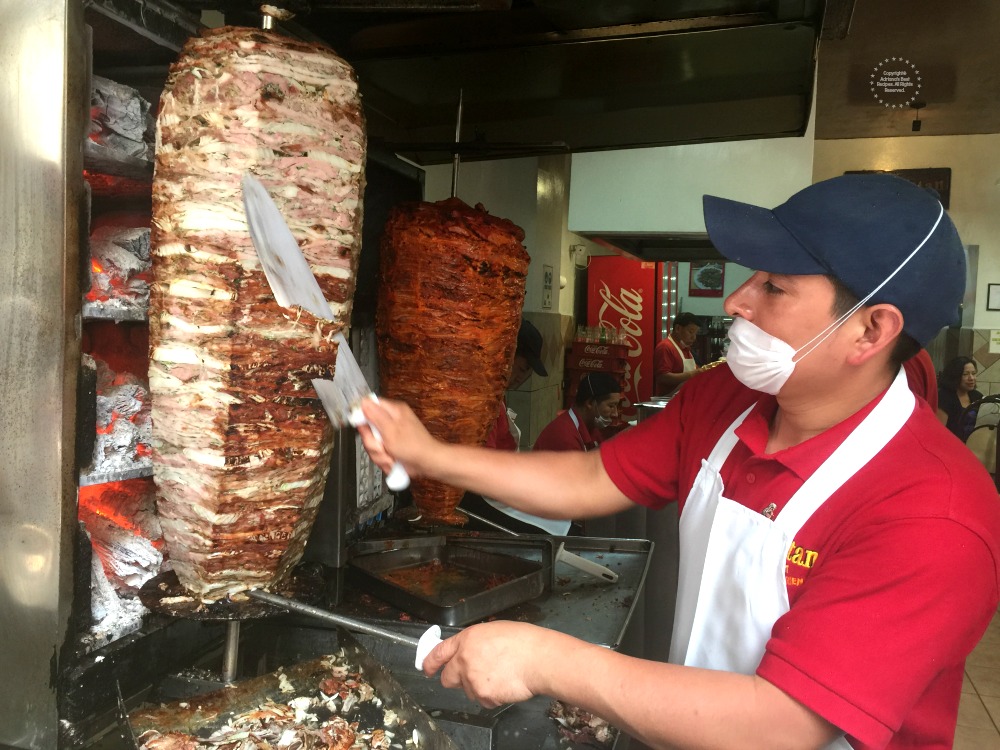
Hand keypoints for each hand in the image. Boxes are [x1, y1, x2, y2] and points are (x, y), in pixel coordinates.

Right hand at [358, 396, 438, 477]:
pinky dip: (384, 460)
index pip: (369, 406)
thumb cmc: (414, 446)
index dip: (362, 416)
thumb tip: (364, 402)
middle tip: (383, 446)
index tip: (363, 427)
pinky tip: (393, 460)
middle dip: (373, 443)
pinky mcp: (390, 447)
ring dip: (380, 454)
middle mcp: (391, 421)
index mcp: (393, 411)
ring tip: (391, 456)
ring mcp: (390, 435)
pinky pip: (378, 453)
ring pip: (372, 444)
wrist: (426, 463)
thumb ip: (375, 416)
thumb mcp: (391, 430)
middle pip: (368, 429)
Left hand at [421, 621, 554, 707]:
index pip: (439, 652)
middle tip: (473, 676)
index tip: (427, 668)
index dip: (430, 662)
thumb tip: (469, 652)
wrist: (538, 659)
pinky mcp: (484, 696)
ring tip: (499, 675)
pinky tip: (505, 684)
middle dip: (456, 679)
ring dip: (478, 687)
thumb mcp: (493, 630)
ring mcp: (472, 680)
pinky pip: (483, 700)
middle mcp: (464, 660)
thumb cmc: (523, 641)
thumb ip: (474, 642)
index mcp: (466, 639)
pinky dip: (492, 696)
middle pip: (448, 678)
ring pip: (468, 691)